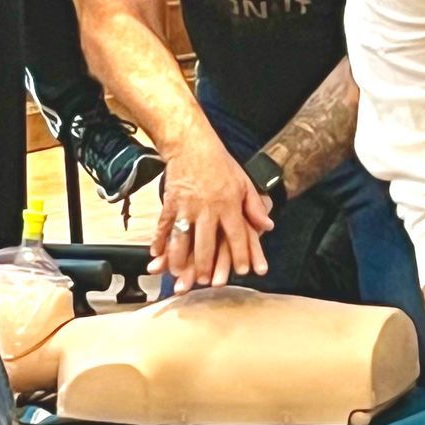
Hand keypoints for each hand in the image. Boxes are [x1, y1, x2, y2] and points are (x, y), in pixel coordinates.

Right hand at [149, 131, 273, 287]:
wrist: (191, 143)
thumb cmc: (219, 162)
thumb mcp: (244, 182)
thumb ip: (255, 207)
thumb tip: (268, 226)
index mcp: (229, 204)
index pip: (237, 235)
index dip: (241, 254)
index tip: (242, 271)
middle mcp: (208, 208)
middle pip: (207, 243)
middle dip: (206, 265)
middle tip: (206, 281)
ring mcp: (186, 206)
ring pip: (182, 239)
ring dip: (180, 260)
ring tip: (180, 274)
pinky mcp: (170, 203)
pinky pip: (163, 226)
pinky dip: (159, 242)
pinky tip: (156, 255)